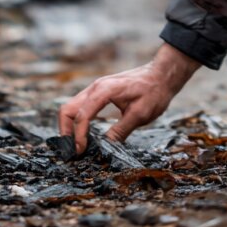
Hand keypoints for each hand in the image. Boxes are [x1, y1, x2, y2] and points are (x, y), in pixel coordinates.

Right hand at [57, 44, 199, 153]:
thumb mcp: (140, 114)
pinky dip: (76, 120)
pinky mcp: (98, 92)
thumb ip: (121, 130)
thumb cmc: (152, 92)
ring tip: (74, 145)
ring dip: (69, 126)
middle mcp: (95, 88)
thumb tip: (106, 147)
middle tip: (71, 150)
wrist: (160, 75)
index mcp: (104, 91)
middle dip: (66, 130)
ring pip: (71, 107)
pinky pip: (80, 106)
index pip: (83, 115)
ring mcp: (95, 89)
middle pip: (68, 108)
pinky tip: (83, 133)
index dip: (79, 135)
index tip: (81, 151)